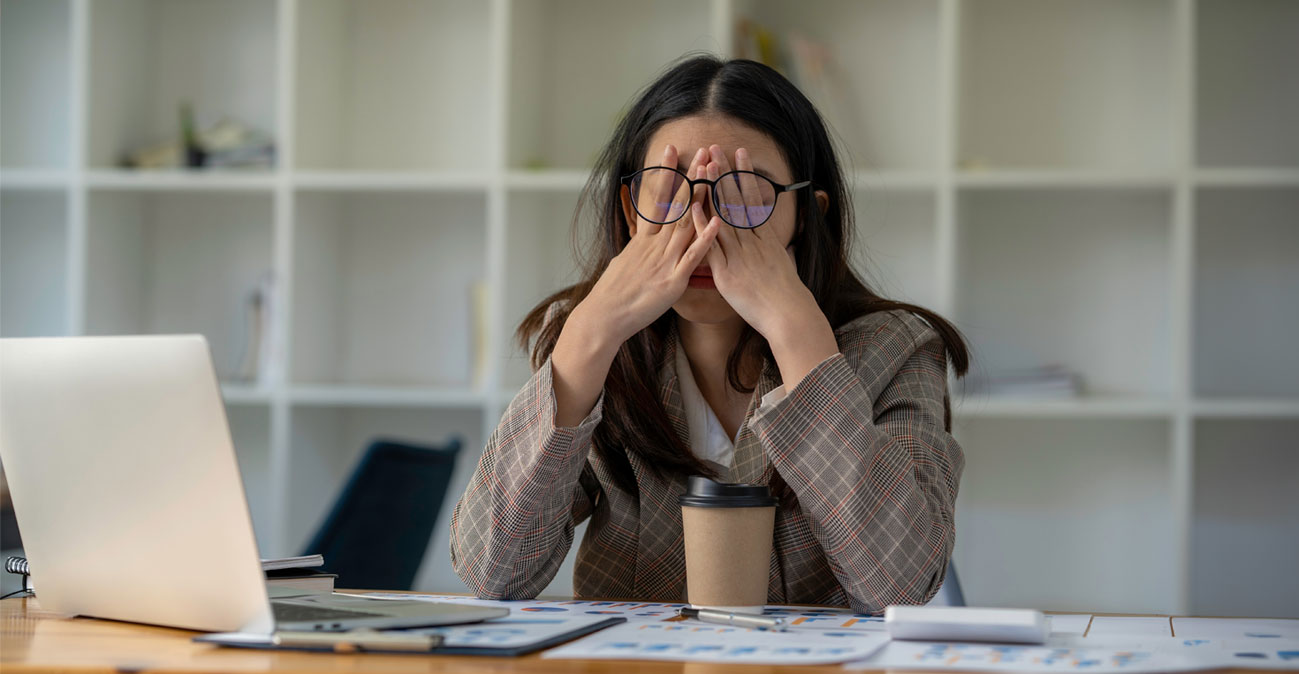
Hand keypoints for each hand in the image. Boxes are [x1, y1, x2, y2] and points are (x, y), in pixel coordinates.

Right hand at [578, 144, 720, 345]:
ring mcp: (665, 261)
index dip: (666, 173)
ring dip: (702, 197)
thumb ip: (639, 248)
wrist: (604, 317)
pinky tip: (717, 221)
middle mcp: (654, 245)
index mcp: (644, 240)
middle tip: (702, 151)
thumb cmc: (613, 294)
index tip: (672, 149)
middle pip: (676, 204)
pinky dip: (705, 239)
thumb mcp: (624, 262)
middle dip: (691, 176)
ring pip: (686, 223)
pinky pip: (692, 257)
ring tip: (713, 174)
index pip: (657, 198)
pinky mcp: (673, 280)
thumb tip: (641, 240)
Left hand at [693, 145, 818, 341]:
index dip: (744, 175)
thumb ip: (778, 250)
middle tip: (716, 148)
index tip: (739, 154)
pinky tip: (693, 207)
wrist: (788, 315)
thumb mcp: (786, 264)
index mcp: (766, 238)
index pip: (753, 199)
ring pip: (723, 217)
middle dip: (726, 173)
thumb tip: (782, 244)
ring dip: (713, 190)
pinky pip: (712, 246)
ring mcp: (739, 255)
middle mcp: (752, 242)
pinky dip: (702, 226)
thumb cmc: (788, 295)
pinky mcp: (726, 273)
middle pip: (736, 201)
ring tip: (705, 166)